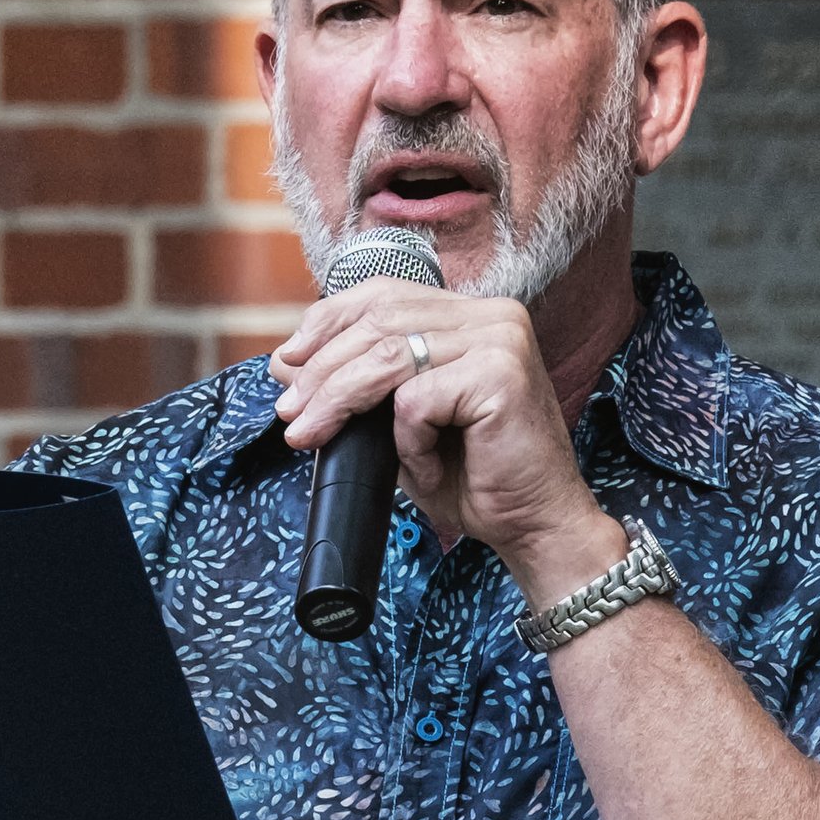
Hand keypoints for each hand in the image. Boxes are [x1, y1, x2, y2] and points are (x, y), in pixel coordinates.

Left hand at [267, 279, 618, 600]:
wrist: (533, 525)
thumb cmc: (473, 478)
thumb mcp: (399, 424)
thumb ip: (356, 387)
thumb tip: (286, 363)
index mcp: (472, 315)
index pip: (385, 294)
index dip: (327, 321)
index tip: (287, 361)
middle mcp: (491, 315)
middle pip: (379, 320)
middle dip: (321, 369)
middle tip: (289, 413)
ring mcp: (501, 338)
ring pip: (387, 355)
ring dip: (337, 399)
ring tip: (310, 435)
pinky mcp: (500, 373)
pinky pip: (416, 399)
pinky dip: (406, 440)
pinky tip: (424, 465)